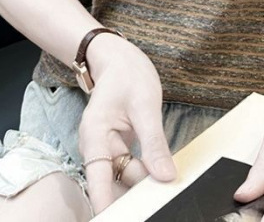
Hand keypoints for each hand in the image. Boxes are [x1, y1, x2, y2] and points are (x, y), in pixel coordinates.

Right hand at [77, 36, 177, 214]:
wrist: (119, 58)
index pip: (97, 178)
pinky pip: (132, 166)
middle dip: (138, 192)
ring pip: (127, 175)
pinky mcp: (119, 147)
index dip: (107, 203)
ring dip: (146, 182)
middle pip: (116, 180)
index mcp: (95, 135)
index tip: (118, 219)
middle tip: (164, 199)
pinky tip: (163, 174)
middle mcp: (96, 146)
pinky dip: (147, 171)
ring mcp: (107, 148)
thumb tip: (166, 176)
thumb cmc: (127, 75)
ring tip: (168, 186)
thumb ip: (154, 143)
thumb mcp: (145, 105)